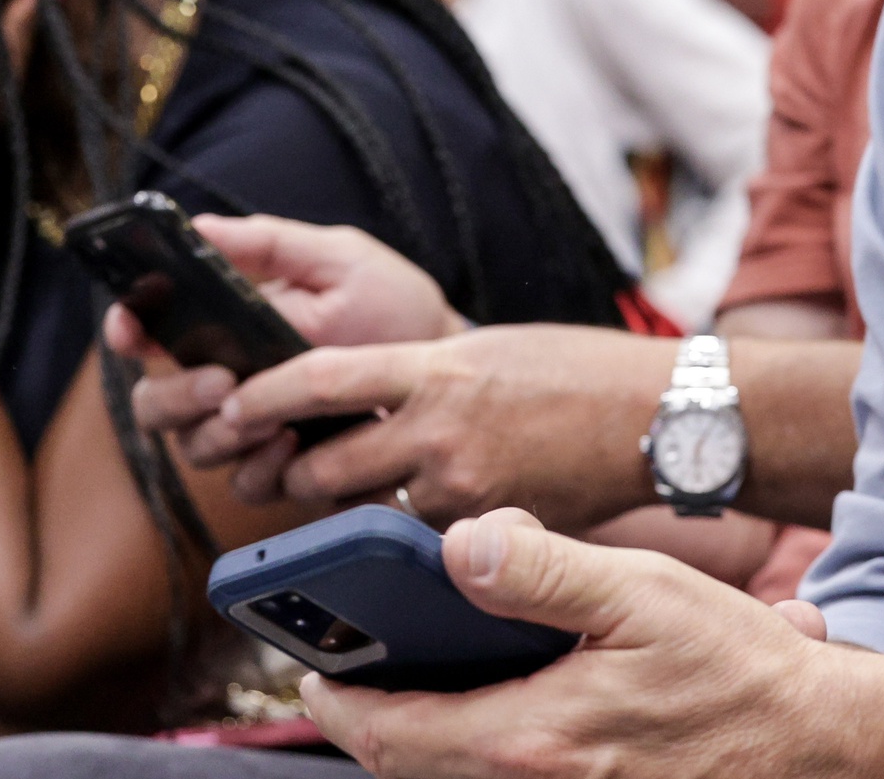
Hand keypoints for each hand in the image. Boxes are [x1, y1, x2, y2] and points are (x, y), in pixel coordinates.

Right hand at [112, 215, 465, 481]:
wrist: (447, 364)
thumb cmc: (391, 305)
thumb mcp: (337, 260)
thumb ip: (270, 244)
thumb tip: (199, 225)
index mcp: (223, 323)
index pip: (148, 329)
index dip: (126, 327)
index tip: (132, 326)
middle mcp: (225, 378)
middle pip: (154, 402)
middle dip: (175, 396)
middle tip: (222, 382)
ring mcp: (251, 427)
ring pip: (194, 447)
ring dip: (220, 435)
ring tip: (268, 417)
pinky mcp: (285, 468)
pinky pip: (247, 483)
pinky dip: (261, 468)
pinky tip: (293, 445)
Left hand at [209, 325, 674, 526]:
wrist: (656, 416)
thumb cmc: (576, 369)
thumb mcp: (488, 348)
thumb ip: (421, 371)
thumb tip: (357, 392)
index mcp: (435, 366)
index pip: (317, 378)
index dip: (259, 396)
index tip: (227, 404)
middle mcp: (439, 427)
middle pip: (319, 464)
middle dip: (290, 470)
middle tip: (280, 465)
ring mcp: (462, 485)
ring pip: (361, 510)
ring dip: (340, 507)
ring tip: (342, 491)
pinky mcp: (486, 528)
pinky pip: (417, 536)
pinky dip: (404, 529)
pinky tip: (416, 512)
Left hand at [301, 508, 846, 778]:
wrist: (813, 742)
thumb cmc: (735, 668)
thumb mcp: (641, 591)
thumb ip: (544, 568)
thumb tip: (458, 545)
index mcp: (532, 737)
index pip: (393, 734)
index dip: (337, 705)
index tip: (309, 672)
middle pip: (411, 767)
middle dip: (366, 725)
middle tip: (340, 679)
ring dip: (418, 738)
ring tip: (402, 687)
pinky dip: (473, 750)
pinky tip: (486, 709)